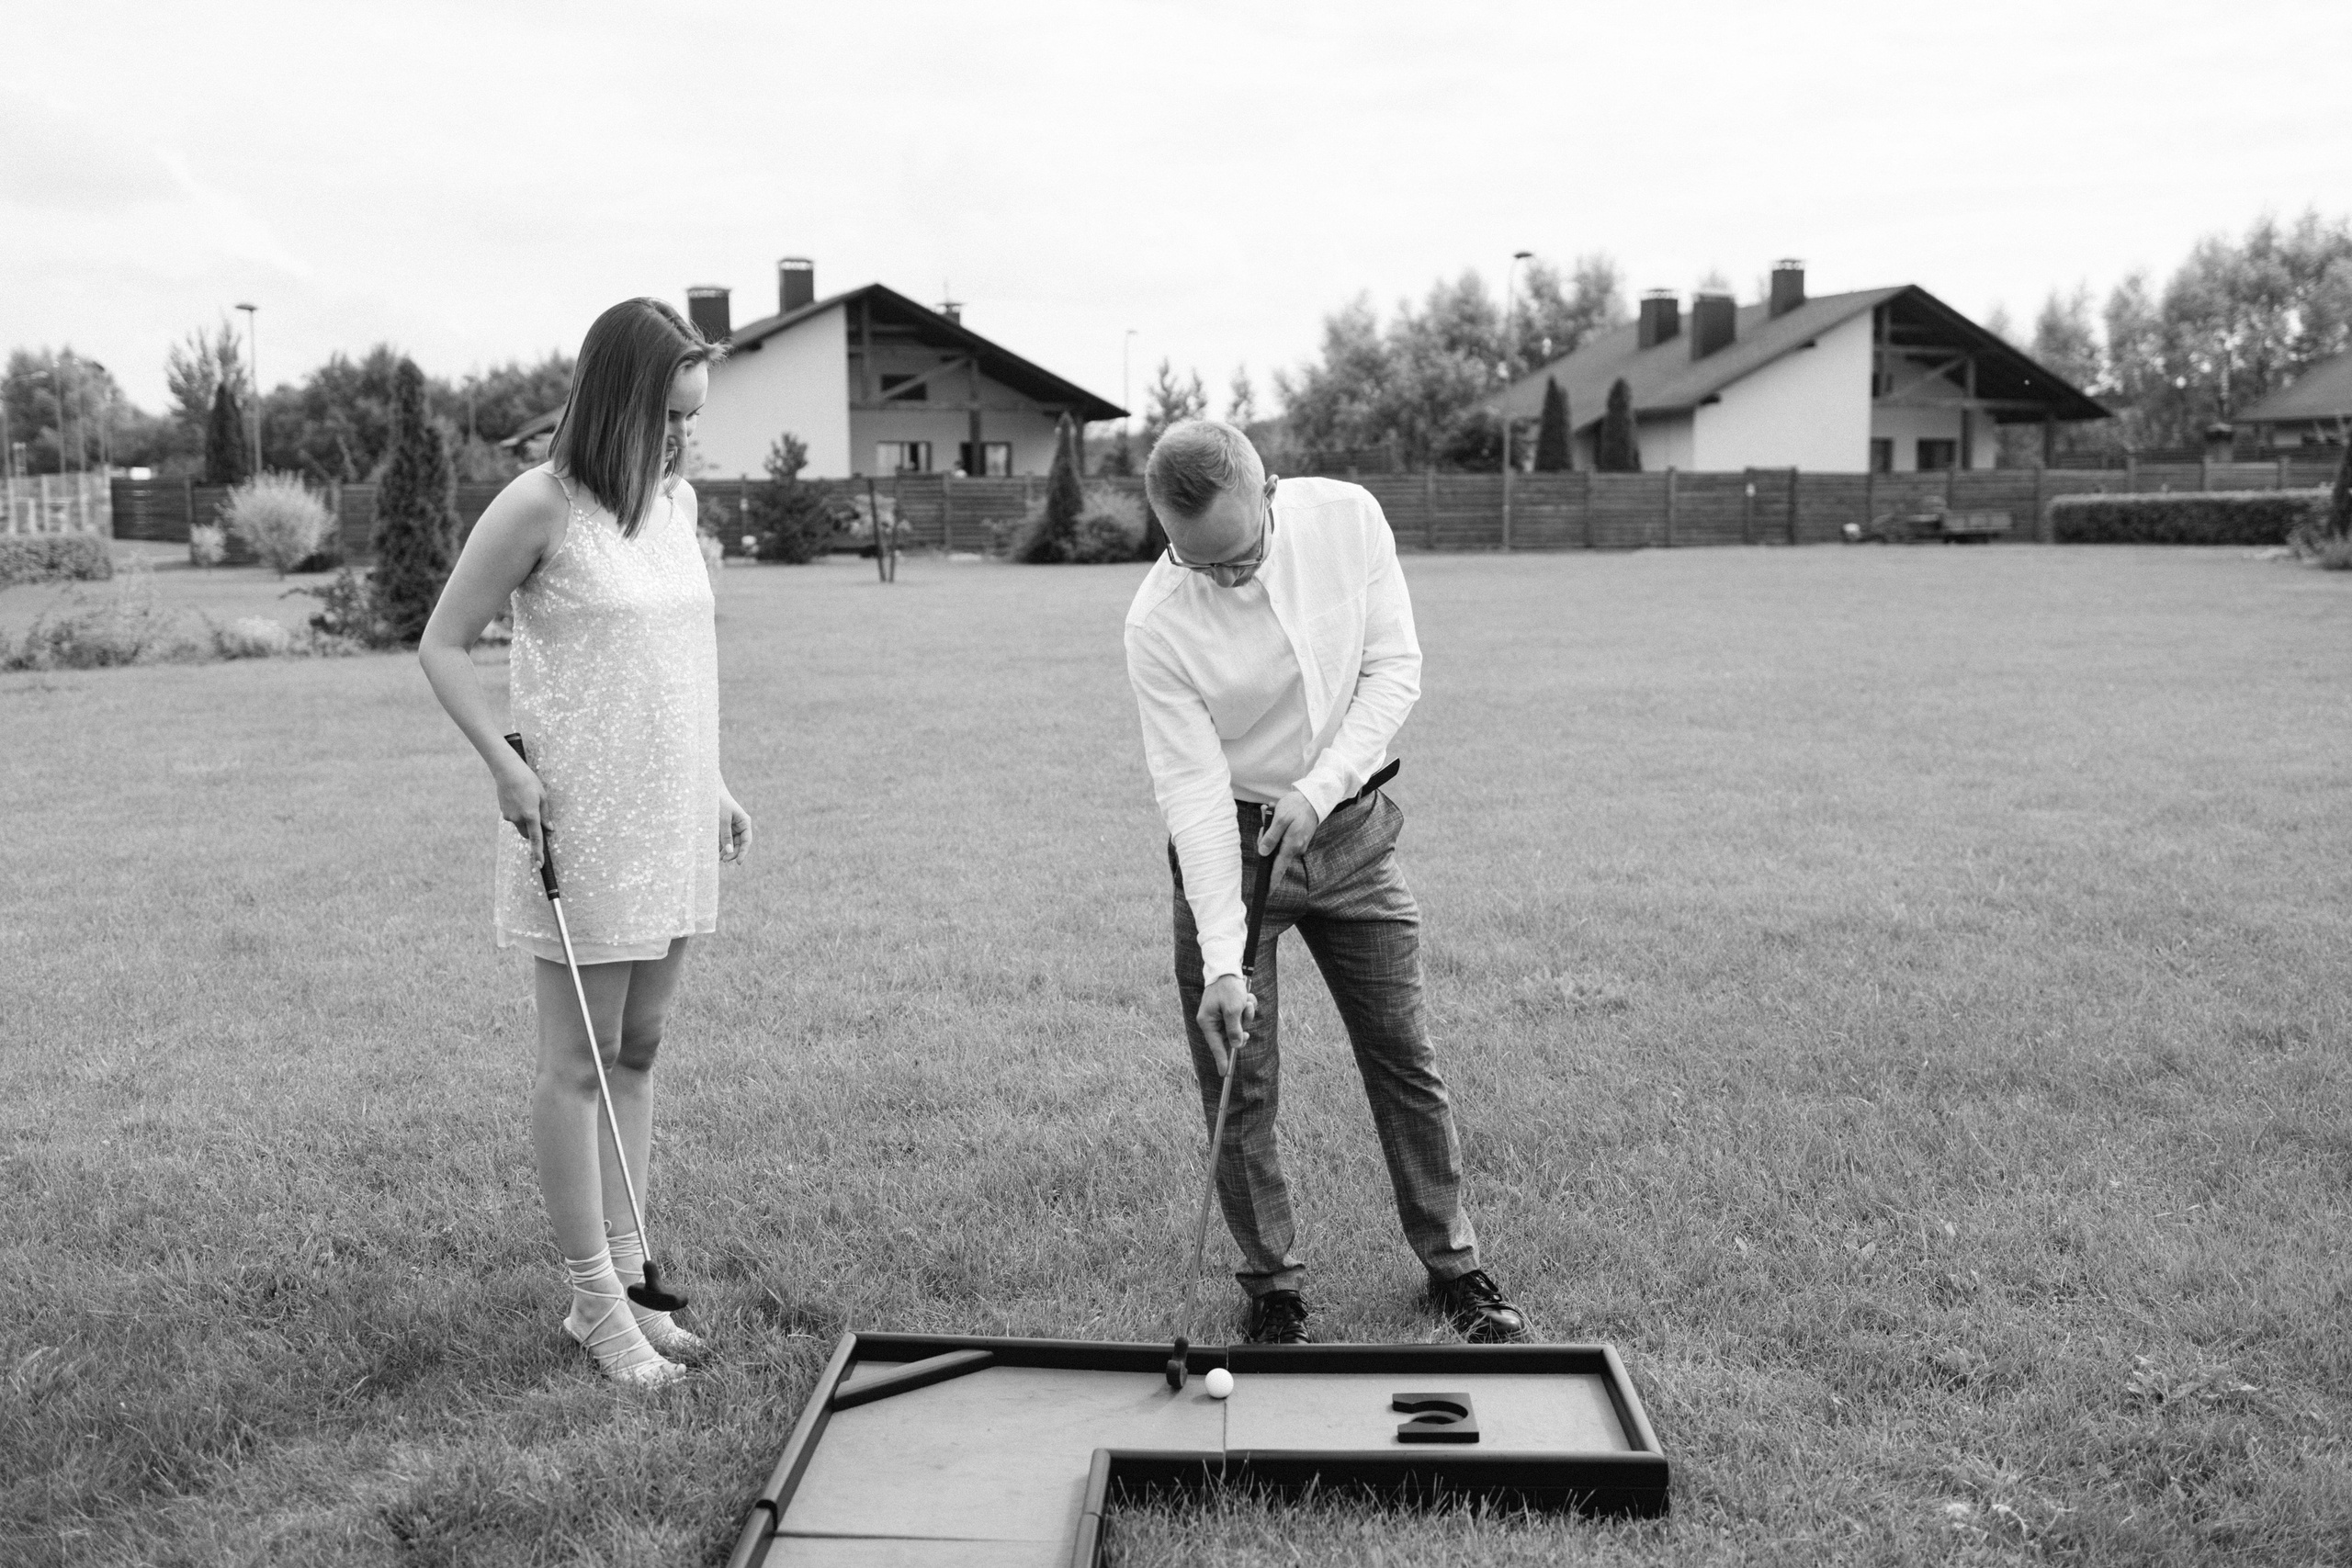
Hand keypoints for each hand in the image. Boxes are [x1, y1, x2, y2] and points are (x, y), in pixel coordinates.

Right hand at [494, 754, 546, 870]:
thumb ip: (545, 815)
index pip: (536, 839)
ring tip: (526, 801)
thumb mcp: (542, 796)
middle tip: (538, 818)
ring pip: (520, 826)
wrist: (507, 771)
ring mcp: (509, 816)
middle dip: (533, 832)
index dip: (538, 852)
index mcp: (531, 815)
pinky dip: (518, 813)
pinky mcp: (503, 812)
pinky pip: (513, 818)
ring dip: (525, 821)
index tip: (539, 864)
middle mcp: (518, 818)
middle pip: (527, 835)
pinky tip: (518, 799)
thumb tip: (549, 829)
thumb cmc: (528, 781)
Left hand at [719, 790, 752, 862]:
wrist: (710, 790)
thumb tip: (729, 852)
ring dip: (725, 851)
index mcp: (744, 822)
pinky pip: (724, 839)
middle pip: (739, 844)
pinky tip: (715, 852)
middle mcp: (740, 826)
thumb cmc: (719, 802)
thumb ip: (726, 836)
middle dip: (732, 853)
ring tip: (718, 858)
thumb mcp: (723, 820)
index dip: (743, 853)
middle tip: (723, 860)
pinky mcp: (724, 827)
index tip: (738, 863)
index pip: (747, 841)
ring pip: (731, 843)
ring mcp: (732, 827)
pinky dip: (720, 846)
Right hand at [1196, 973, 1256, 1076]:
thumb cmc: (1228, 988)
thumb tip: (1236, 1046)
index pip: (1216, 1046)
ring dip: (1247, 1014)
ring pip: (1239, 1027)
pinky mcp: (1228, 1011)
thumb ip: (1234, 1030)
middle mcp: (1212, 1021)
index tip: (1225, 1074)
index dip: (1222, 1060)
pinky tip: (1246, 998)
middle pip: (1231, 1037)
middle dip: (1243, 1025)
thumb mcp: (1233, 1009)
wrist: (1227, 968)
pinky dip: (1246, 1008)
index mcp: (1207, 1022)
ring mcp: (1220, 1016)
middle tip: (1245, 1012)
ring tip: (1246, 1000)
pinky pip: (1241, 1017)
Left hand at [1257, 789, 1322, 887]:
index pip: (1279, 868)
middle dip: (1265, 839)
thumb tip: (1263, 853)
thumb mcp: (1280, 819)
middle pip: (1274, 853)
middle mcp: (1296, 848)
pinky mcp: (1298, 839)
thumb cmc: (1297, 807)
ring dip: (1271, 831)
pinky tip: (1276, 816)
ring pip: (1277, 844)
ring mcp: (1298, 844)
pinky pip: (1283, 838)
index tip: (1267, 892)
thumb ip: (1271, 837)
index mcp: (1291, 845)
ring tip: (1270, 813)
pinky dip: (1277, 829)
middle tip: (1265, 821)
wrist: (1314, 798)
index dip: (1272, 880)